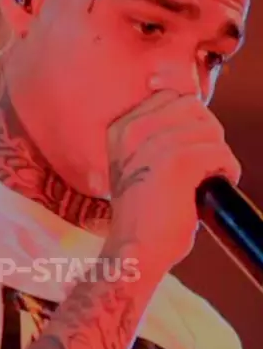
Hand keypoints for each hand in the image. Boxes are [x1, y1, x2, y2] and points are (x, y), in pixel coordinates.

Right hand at [107, 90, 240, 270]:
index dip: (190, 121)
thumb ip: (156, 135)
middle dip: (207, 134)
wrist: (134, 250)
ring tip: (205, 180)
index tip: (189, 149)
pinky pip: (220, 153)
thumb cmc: (141, 215)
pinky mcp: (178, 162)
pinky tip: (210, 189)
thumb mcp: (137, 164)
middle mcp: (134, 130)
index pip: (171, 97)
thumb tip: (196, 109)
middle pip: (194, 108)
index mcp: (121, 128)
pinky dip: (226, 171)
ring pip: (211, 131)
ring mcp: (155, 144)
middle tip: (202, 165)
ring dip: (217, 156)